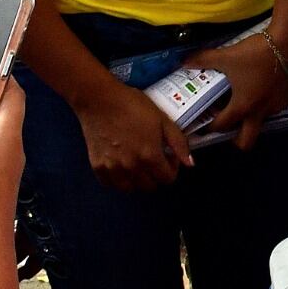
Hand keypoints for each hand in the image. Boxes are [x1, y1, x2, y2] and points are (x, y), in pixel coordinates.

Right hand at [72, 80, 189, 191]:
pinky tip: (121, 165)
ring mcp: (113, 168)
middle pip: (150, 186)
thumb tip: (190, 164)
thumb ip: (178, 143)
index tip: (168, 157)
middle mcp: (132, 167)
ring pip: (131, 188)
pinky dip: (118, 179)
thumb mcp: (163, 119)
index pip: (167, 179)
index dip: (172, 169)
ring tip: (138, 163)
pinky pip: (111, 184)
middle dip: (156, 175)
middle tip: (154, 159)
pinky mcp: (97, 166)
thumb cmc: (133, 105)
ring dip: (138, 180)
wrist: (100, 99)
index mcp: (150, 156)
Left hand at [183, 32, 287, 150]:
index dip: (209, 127)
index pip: (222, 126)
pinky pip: (273, 109)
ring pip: (260, 123)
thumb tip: (183, 62)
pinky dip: (265, 105)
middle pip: (246, 141)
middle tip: (227, 125)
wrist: (286, 42)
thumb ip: (203, 59)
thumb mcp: (226, 56)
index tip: (204, 123)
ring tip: (244, 101)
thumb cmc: (254, 53)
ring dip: (250, 119)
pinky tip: (262, 90)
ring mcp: (276, 107)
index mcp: (242, 106)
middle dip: (234, 140)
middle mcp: (259, 112)